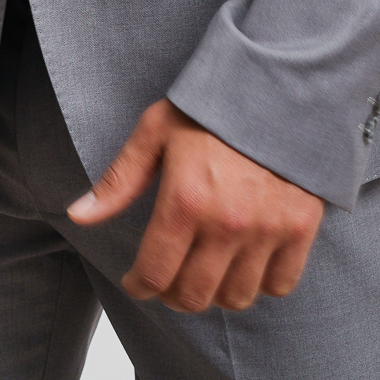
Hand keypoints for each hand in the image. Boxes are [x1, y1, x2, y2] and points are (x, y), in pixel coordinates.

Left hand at [68, 100, 323, 313]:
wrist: (279, 82)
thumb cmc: (213, 104)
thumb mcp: (156, 130)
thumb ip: (119, 179)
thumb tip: (79, 215)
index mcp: (185, 199)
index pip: (154, 275)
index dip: (139, 285)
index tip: (138, 279)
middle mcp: (226, 222)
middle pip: (193, 296)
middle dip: (173, 292)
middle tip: (171, 274)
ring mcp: (267, 228)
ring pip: (236, 297)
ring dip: (216, 290)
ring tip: (208, 266)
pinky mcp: (301, 227)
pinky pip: (279, 284)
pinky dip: (261, 282)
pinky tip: (246, 259)